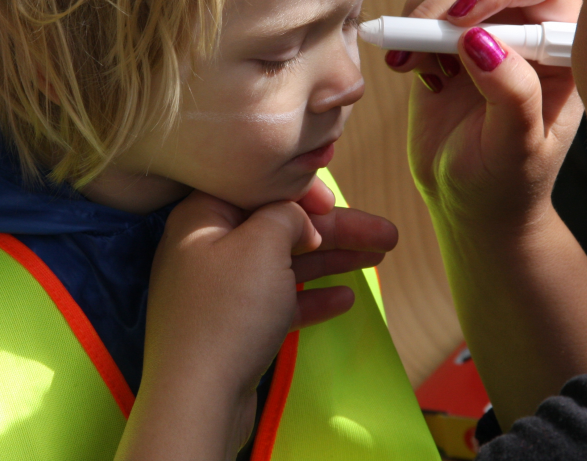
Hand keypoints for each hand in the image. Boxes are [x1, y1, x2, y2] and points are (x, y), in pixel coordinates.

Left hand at [116, 178, 397, 459]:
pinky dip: (311, 297)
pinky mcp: (233, 327)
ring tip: (380, 257)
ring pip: (285, 264)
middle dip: (335, 229)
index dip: (302, 192)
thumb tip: (298, 219)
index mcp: (203, 217)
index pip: (258, 188)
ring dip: (332, 259)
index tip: (335, 202)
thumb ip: (287, 216)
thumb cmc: (229, 311)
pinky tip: (345, 300)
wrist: (198, 398)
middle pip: (280, 226)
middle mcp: (208, 248)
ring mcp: (220, 291)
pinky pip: (278, 301)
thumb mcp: (263, 243)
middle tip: (388, 235)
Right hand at [390, 0, 583, 230]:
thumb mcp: (515, 148)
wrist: (471, 206)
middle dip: (447, 2)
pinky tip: (412, 71)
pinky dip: (406, 32)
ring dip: (422, 15)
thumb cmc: (507, 184)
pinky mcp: (448, 42)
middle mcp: (529, 28)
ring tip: (411, 63)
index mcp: (564, 44)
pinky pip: (422, 10)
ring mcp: (487, 31)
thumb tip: (478, 38)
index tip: (459, 22)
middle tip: (418, 41)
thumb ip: (510, 92)